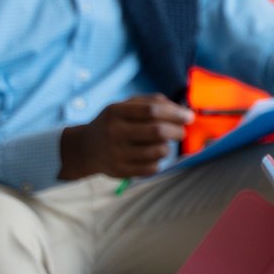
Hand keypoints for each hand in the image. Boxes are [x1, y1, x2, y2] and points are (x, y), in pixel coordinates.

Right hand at [58, 94, 193, 179]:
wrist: (85, 149)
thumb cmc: (113, 123)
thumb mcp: (124, 106)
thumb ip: (150, 101)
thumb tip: (179, 108)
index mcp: (115, 112)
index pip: (152, 110)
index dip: (175, 113)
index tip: (188, 116)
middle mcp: (114, 132)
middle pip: (158, 131)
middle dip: (177, 131)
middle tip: (182, 132)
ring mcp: (116, 153)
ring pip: (159, 150)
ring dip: (168, 146)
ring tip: (163, 143)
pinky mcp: (120, 171)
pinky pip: (153, 167)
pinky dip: (159, 160)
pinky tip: (152, 155)